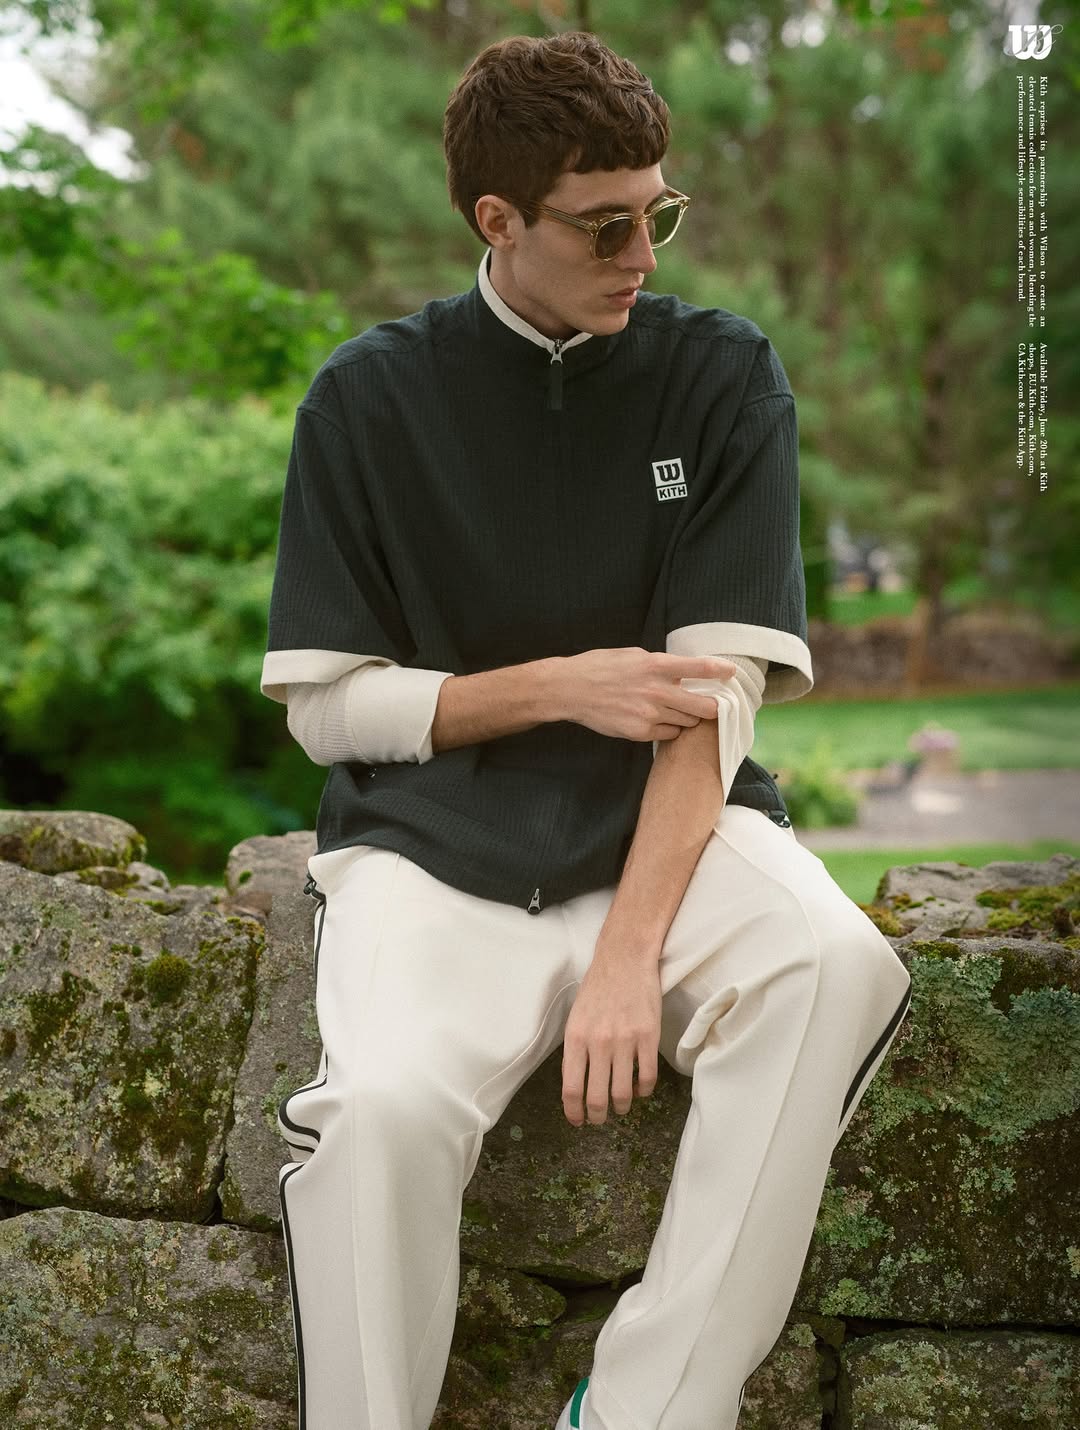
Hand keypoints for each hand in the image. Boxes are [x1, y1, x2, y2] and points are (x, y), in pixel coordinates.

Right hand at [557, 648, 734, 741]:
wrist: (571, 690)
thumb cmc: (600, 667)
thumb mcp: (634, 655)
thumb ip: (660, 665)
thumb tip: (681, 674)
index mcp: (656, 665)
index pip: (700, 668)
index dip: (721, 671)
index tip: (731, 673)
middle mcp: (657, 691)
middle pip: (704, 707)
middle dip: (710, 706)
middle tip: (710, 704)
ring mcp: (649, 714)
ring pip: (688, 722)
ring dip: (687, 717)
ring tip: (674, 710)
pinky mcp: (640, 732)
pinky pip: (669, 734)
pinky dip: (669, 729)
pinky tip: (657, 720)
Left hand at [561, 943, 661, 1126]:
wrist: (625, 958)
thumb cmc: (598, 986)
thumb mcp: (576, 1016)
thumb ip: (576, 1048)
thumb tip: (576, 1082)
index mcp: (576, 1037)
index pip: (571, 1087)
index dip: (574, 1111)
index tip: (577, 1120)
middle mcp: (599, 1042)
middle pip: (597, 1097)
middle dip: (597, 1116)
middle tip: (599, 1119)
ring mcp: (625, 1040)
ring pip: (623, 1093)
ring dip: (621, 1107)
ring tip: (621, 1106)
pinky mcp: (649, 1036)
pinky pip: (647, 1077)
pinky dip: (643, 1091)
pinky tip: (639, 1089)